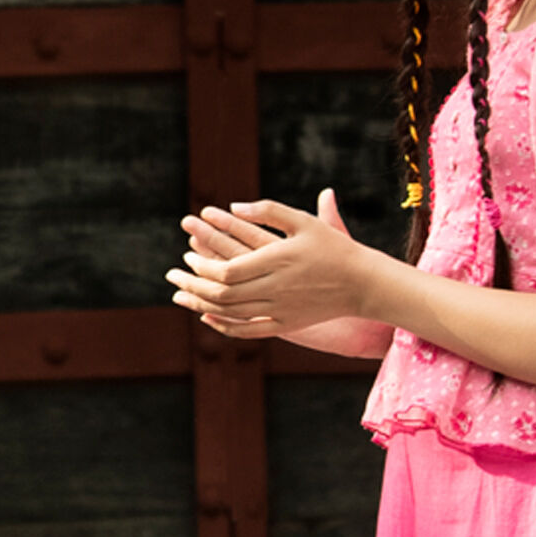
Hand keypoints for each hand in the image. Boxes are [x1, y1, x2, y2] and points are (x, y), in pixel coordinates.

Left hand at [168, 189, 369, 337]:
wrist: (363, 283)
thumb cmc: (333, 247)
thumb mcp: (303, 221)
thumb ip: (268, 211)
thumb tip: (233, 206)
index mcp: (278, 260)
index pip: (227, 270)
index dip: (202, 265)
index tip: (188, 254)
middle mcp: (276, 288)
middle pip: (222, 294)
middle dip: (192, 284)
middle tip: (172, 275)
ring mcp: (281, 310)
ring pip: (230, 313)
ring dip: (200, 304)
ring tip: (180, 294)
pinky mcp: (286, 324)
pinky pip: (248, 330)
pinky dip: (223, 325)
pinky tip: (207, 316)